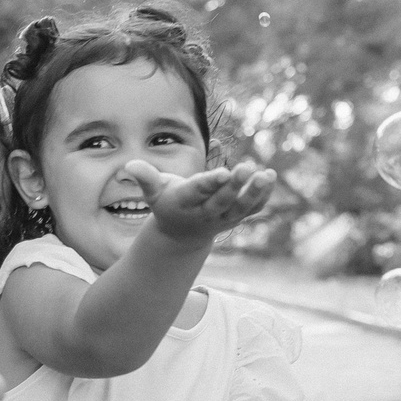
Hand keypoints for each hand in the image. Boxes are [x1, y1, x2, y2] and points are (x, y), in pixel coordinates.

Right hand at [126, 160, 276, 247]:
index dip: (211, 183)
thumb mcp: (153, 192)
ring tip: (267, 174)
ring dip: (255, 193)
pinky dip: (263, 197)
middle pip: (222, 201)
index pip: (199, 192)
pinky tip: (270, 178)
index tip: (224, 172)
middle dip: (235, 186)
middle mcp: (205, 213)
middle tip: (248, 167)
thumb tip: (129, 165)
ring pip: (241, 207)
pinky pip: (251, 209)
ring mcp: (223, 218)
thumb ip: (146, 178)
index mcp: (185, 203)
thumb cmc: (167, 203)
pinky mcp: (235, 217)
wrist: (181, 235)